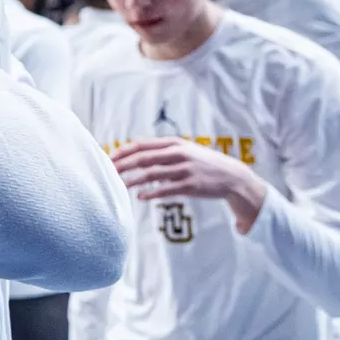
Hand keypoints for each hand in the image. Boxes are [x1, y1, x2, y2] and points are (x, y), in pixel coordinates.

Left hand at [110, 137, 265, 232]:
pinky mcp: (190, 185)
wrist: (231, 177)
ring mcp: (185, 169)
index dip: (123, 151)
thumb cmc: (202, 164)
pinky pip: (166, 190)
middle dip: (123, 165)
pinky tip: (140, 196)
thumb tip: (134, 150)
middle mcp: (178, 154)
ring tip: (120, 186)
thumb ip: (161, 150)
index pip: (141, 145)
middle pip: (143, 158)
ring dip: (133, 180)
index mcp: (174, 143)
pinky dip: (151, 193)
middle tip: (108, 173)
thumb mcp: (184, 150)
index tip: (108, 158)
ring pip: (152, 174)